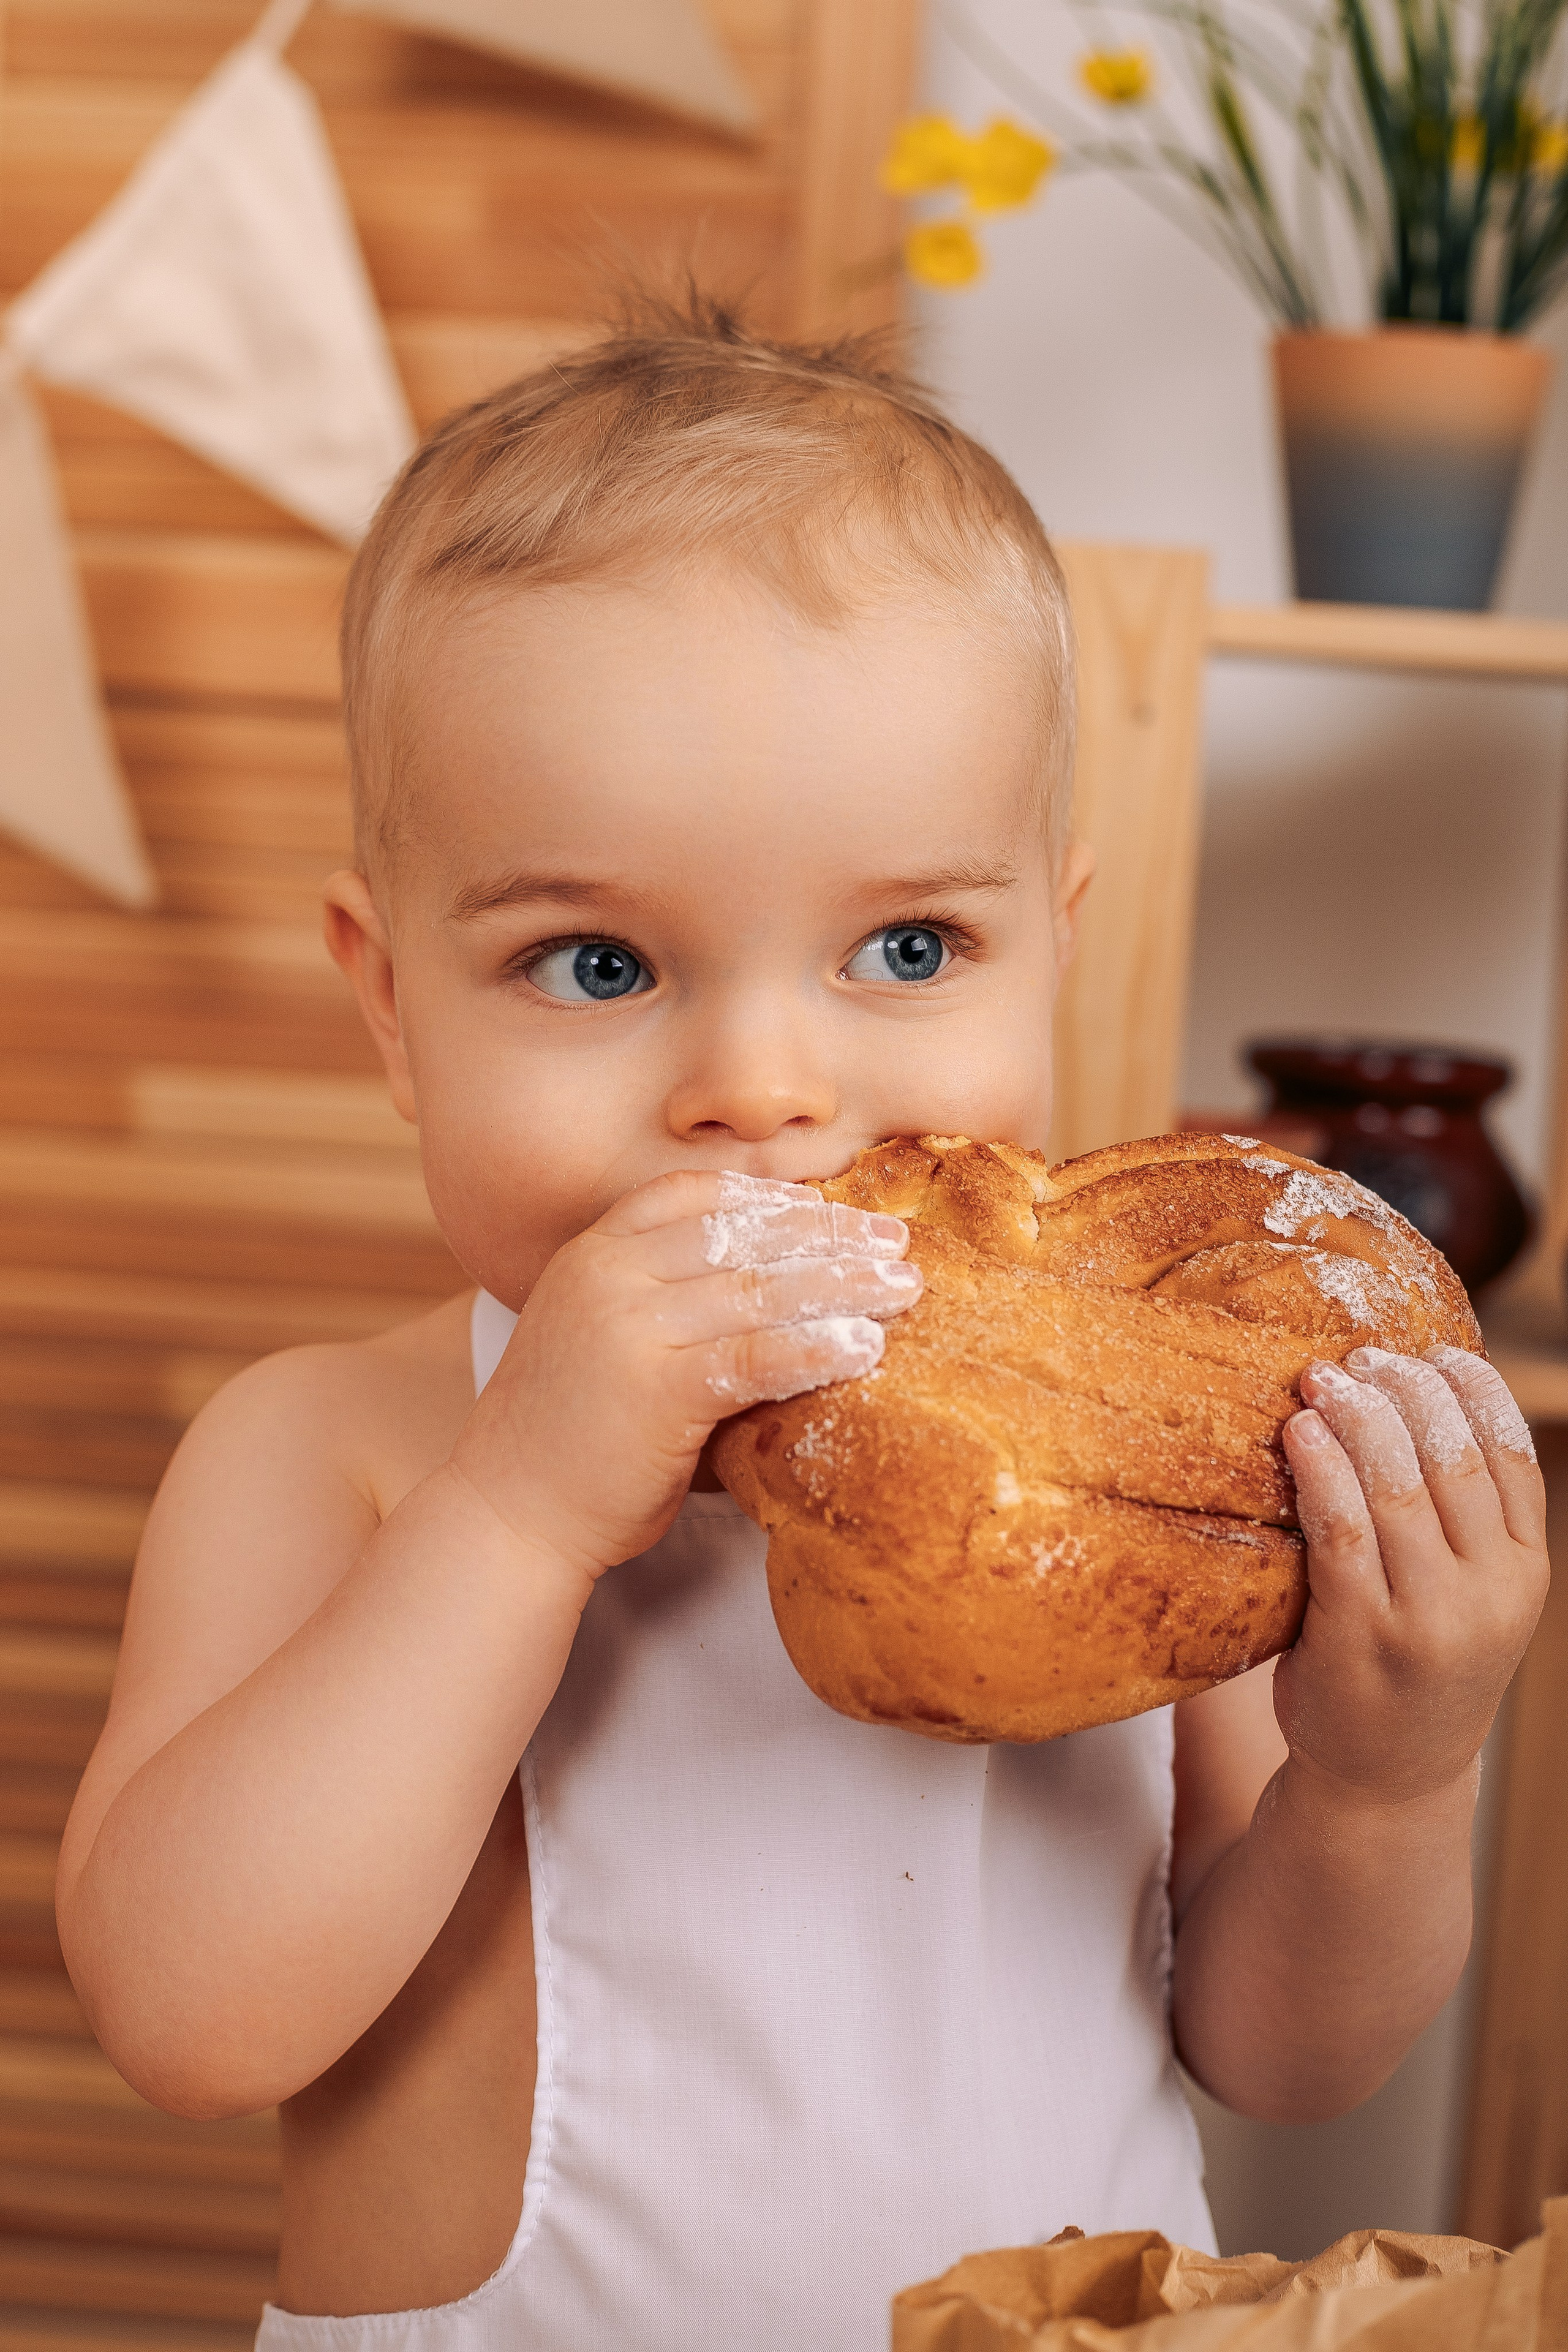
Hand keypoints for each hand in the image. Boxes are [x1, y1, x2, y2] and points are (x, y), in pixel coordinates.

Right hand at [449, 1170, 920, 1581]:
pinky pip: (756, 1356)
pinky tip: (865, 1349)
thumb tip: (770, 1283)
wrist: (508, 1515)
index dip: (769, 1196)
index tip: (828, 1205)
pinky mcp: (657, 1389)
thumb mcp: (602, 1338)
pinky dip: (817, 1347)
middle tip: (894, 1240)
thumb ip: (665, 1301)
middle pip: (740, 1233)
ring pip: (759, 1288)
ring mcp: (628, 1328)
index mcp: (592, 1253)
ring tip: (902, 1288)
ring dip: (842, 1283)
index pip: (693, 1195)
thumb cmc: (568, 1437)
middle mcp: (607, 1275)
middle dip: (827, 1233)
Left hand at [1274, 1347, 1548, 1804]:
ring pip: (1397, 1485)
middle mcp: (1490, 1593)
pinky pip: (1342, 1530)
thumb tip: (1413, 1395)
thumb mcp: (1468, 1594)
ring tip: (1321, 1379)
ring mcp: (1430, 1618)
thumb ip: (1460, 1517)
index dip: (1470, 1389)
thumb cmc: (1414, 1662)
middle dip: (1406, 1390)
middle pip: (1453, 1458)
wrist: (1384, 1778)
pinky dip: (1320, 1470)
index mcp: (1525, 1572)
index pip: (1511, 1455)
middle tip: (1361, 1356)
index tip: (1429, 1348)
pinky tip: (1297, 1433)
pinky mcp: (1363, 1635)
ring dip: (1357, 1416)